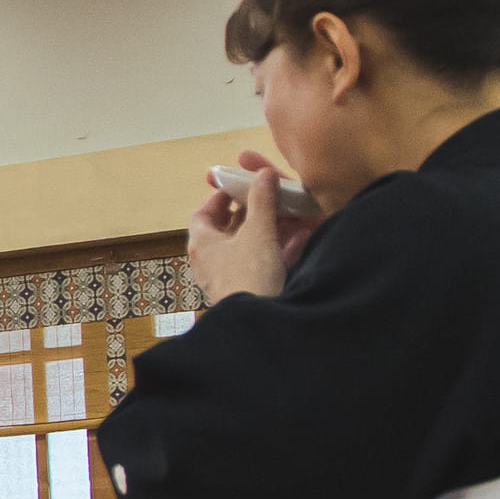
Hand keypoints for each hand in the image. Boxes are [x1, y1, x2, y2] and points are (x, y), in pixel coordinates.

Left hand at [188, 150, 300, 304]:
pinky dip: (275, 250)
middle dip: (250, 212)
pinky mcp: (245, 290)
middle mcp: (209, 261)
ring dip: (266, 230)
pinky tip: (297, 241)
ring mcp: (226, 278)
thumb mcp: (258, 231)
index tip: (239, 187)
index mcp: (202, 243)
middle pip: (227, 229)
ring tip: (289, 216)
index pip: (204, 213)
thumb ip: (262, 201)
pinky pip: (260, 264)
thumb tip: (263, 175)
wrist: (259, 323)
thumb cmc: (249, 276)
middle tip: (268, 199)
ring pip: (247, 246)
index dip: (221, 197)